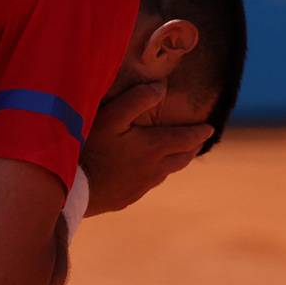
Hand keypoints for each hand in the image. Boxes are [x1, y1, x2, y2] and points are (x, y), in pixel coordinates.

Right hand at [79, 81, 212, 216]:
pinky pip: (148, 184)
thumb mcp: (111, 117)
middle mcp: (154, 169)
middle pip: (181, 158)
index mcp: (155, 147)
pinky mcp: (128, 198)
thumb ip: (137, 99)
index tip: (210, 128)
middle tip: (198, 141)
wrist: (75, 190)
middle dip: (192, 148)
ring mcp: (141, 187)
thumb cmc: (91, 149)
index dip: (199, 132)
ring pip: (166, 173)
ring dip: (174, 161)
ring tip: (175, 155)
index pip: (186, 138)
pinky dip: (154, 174)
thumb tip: (161, 86)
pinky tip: (144, 172)